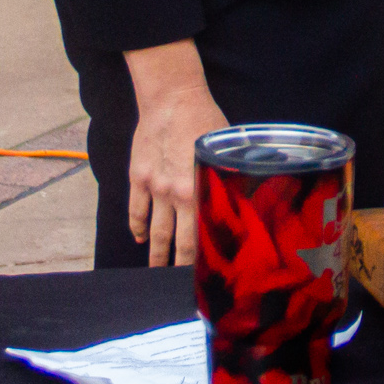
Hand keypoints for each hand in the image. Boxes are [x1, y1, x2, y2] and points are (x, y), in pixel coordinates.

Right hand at [125, 40, 229, 267]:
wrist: (172, 98)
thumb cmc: (205, 119)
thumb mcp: (224, 151)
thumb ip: (229, 176)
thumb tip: (247, 192)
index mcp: (202, 190)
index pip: (205, 235)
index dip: (206, 257)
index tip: (209, 274)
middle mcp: (177, 195)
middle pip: (178, 241)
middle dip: (178, 266)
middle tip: (179, 284)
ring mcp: (155, 188)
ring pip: (155, 231)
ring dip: (156, 254)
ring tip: (155, 271)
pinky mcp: (139, 177)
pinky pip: (136, 210)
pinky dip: (137, 227)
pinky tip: (140, 238)